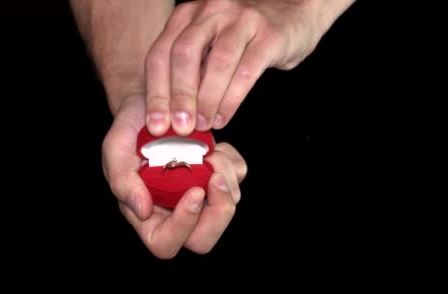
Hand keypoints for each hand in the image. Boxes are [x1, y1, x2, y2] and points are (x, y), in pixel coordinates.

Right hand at [102, 94, 246, 258]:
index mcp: (147, 216)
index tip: (194, 192)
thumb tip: (143, 210)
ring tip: (207, 151)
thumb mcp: (115, 150)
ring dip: (224, 176)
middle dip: (218, 212)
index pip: (165, 243)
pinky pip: (238, 177)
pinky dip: (232, 161)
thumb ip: (122, 181)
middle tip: (216, 179)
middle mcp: (175, 212)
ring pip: (228, 205)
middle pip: (204, 239)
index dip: (183, 226)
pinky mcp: (219, 176)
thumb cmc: (127, 131)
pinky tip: (214, 147)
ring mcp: (201, 196)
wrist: (147, 106)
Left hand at [145, 0, 346, 135]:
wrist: (292, 14)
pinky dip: (232, 99)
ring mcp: (242, 20)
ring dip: (206, 100)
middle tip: (178, 128)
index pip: (161, 54)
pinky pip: (246, 71)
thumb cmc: (244, 38)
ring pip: (217, 63)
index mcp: (188, 16)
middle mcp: (212, 12)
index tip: (155, 125)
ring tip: (201, 126)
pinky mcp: (269, 35)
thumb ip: (191, 71)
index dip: (156, 92)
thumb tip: (169, 116)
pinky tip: (223, 117)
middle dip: (178, 97)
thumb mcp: (209, 46)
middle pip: (184, 55)